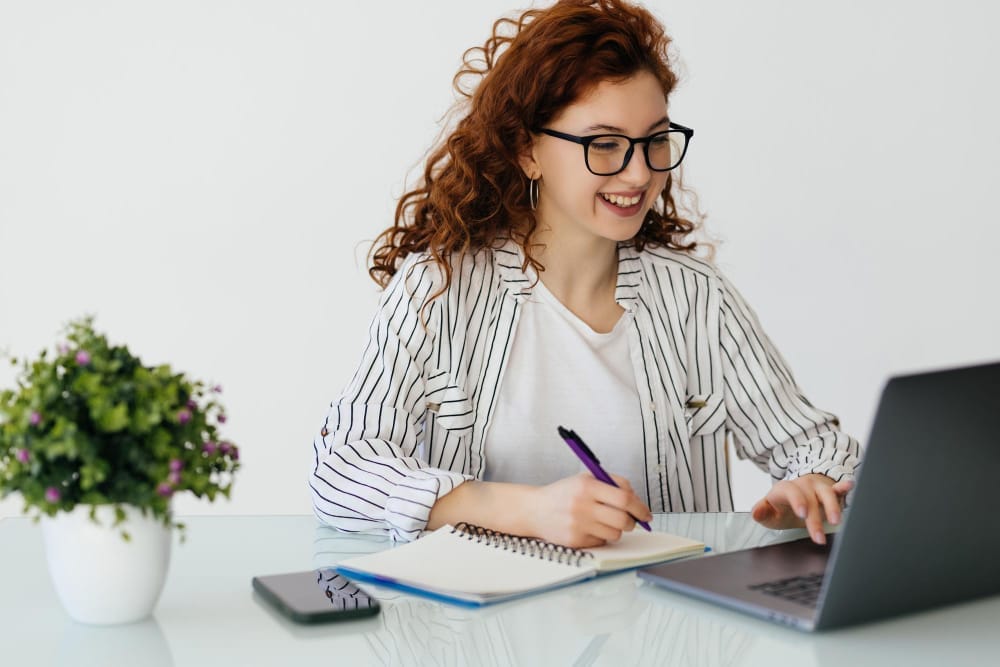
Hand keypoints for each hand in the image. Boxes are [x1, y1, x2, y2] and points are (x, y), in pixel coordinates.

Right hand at [529, 473, 652, 547]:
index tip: (646, 514)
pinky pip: (602, 541)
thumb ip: (612, 483)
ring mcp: (578, 524)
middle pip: (623, 519)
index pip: (624, 498)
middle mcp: (582, 505)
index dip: (640, 507)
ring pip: (615, 533)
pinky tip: (589, 528)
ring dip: (616, 529)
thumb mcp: (585, 479)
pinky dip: (601, 536)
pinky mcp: (575, 540)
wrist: (535, 510)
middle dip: (632, 522)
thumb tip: (637, 499)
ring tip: (604, 521)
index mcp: (587, 485)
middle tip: (631, 521)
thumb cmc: (564, 494)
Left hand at [751, 474, 853, 544]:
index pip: (791, 491)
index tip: (803, 514)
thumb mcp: (768, 512)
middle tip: (818, 538)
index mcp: (785, 489)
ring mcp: (817, 487)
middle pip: (811, 499)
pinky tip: (850, 485)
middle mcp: (802, 485)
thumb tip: (755, 512)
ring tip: (836, 520)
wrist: (792, 498)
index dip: (798, 501)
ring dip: (833, 506)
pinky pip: (838, 488)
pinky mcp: (830, 491)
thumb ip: (761, 512)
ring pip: (827, 493)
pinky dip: (844, 488)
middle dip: (815, 519)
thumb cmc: (780, 507)